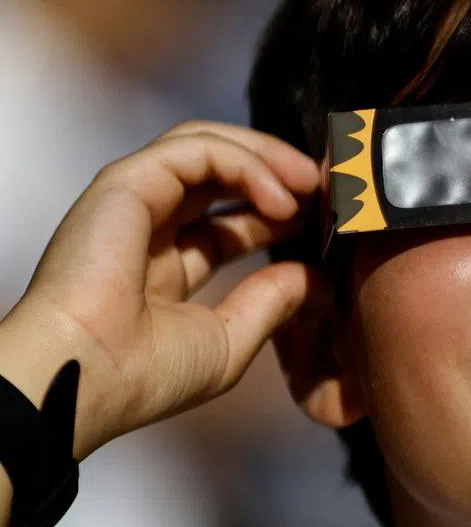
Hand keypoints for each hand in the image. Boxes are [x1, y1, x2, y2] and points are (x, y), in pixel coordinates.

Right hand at [0, 122, 321, 458]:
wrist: (88, 380)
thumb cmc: (146, 376)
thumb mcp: (230, 341)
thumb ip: (270, 302)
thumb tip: (311, 276)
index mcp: (165, 265)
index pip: (230, 220)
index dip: (279, 213)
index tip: (326, 222)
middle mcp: (147, 227)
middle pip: (221, 172)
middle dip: (279, 173)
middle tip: (327, 190)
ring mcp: (134, 201)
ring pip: (208, 146)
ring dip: (267, 157)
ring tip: (311, 182)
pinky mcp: (126, 182)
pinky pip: (196, 149)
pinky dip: (246, 164)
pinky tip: (281, 198)